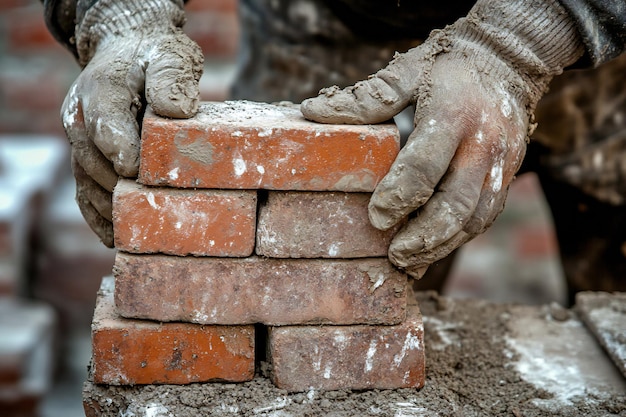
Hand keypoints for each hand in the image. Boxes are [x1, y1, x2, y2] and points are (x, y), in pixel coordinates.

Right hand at [61, 0, 202, 246]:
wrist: (133, 56)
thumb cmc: (156, 60)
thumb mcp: (170, 58)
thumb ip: (171, 78)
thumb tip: (177, 110)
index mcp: (99, 91)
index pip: (104, 125)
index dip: (120, 150)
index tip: (136, 172)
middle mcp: (81, 120)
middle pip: (94, 162)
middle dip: (120, 188)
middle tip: (151, 212)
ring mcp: (82, 143)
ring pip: (88, 183)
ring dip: (111, 210)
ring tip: (135, 235)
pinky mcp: (89, 161)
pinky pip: (86, 193)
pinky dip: (99, 218)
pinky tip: (116, 239)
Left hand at [301, 0, 582, 276]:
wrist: (507, 62)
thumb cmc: (447, 68)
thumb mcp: (406, 71)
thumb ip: (366, 98)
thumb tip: (314, 113)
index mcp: (453, 114)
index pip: (425, 165)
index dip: (399, 196)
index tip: (375, 218)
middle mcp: (483, 143)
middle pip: (456, 203)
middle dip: (423, 236)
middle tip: (394, 254)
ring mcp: (501, 163)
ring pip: (474, 218)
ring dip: (441, 246)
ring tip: (409, 262)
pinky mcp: (508, 176)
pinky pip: (485, 216)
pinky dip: (458, 238)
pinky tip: (433, 249)